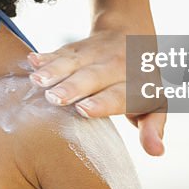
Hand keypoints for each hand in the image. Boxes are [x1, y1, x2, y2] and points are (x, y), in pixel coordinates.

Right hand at [26, 27, 167, 156]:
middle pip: (93, 76)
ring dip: (54, 70)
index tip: (83, 109)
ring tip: (37, 80)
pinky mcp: (76, 48)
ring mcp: (94, 54)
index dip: (102, 102)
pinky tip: (31, 60)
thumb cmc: (141, 84)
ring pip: (73, 62)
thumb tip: (157, 151)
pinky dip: (46, 56)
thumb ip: (153, 128)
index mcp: (135, 84)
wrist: (132, 36)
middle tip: (55, 98)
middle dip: (73, 86)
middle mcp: (115, 66)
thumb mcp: (154, 105)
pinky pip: (60, 51)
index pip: (119, 94)